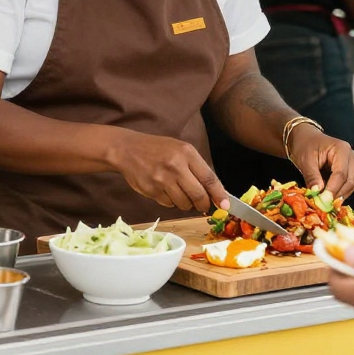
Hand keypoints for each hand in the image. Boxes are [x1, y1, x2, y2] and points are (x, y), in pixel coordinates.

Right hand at [106, 129, 228, 213]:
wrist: (127, 150)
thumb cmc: (157, 149)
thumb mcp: (180, 150)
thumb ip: (197, 168)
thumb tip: (214, 192)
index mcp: (186, 153)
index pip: (209, 178)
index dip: (220, 194)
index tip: (226, 205)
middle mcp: (176, 166)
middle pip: (199, 195)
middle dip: (204, 204)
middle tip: (204, 206)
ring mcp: (162, 180)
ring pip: (184, 203)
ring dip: (186, 204)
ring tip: (180, 192)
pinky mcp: (152, 191)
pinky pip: (169, 204)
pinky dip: (171, 202)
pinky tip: (165, 190)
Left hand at [287, 124, 353, 200]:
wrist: (305, 138)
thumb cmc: (304, 145)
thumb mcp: (305, 160)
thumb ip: (312, 177)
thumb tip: (317, 192)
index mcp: (341, 149)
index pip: (341, 174)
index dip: (333, 189)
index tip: (323, 201)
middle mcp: (350, 156)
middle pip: (349, 181)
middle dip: (336, 195)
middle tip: (323, 205)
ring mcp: (351, 164)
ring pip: (349, 186)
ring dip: (337, 196)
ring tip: (323, 202)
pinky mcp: (348, 171)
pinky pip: (345, 186)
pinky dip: (336, 193)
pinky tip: (326, 198)